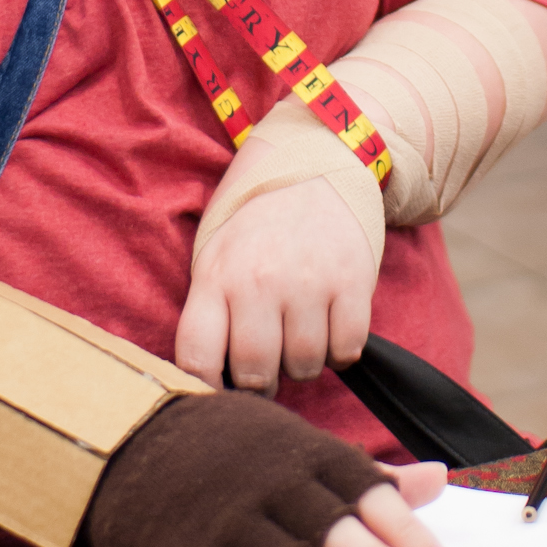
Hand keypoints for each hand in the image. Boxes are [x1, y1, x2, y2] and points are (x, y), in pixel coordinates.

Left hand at [177, 169, 375, 396]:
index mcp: (216, 274)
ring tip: (298, 330)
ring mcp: (307, 282)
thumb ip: (209, 308)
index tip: (219, 386)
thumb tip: (209, 377)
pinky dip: (340, 348)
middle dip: (261, 379)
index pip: (195, 359)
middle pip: (256, 374)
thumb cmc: (256, 216)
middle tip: (267, 360)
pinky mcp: (351, 282)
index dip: (205, 388)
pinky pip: (346, 350)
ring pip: (304, 367)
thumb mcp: (215, 250)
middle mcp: (258, 281)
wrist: (317, 158)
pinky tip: (330, 321)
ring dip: (303, 362)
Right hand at [227, 463, 449, 546]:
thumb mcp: (296, 442)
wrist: (137, 436)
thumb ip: (367, 472)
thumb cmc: (234, 446)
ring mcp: (228, 518)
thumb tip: (438, 480)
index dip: (404, 529)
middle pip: (329, 523)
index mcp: (299, 451)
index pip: (362, 489)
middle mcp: (268, 483)